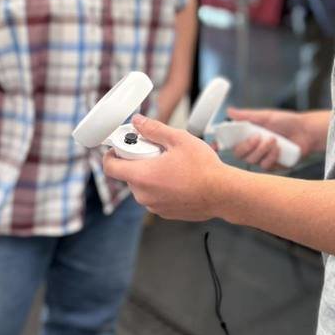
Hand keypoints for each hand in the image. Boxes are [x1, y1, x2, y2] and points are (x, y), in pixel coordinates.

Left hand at [103, 114, 227, 220]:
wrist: (223, 194)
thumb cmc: (203, 167)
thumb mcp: (178, 139)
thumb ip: (154, 129)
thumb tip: (137, 122)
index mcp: (142, 176)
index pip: (110, 167)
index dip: (112, 154)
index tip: (122, 145)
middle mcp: (144, 195)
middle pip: (128, 174)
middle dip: (138, 160)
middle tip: (157, 150)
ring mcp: (154, 206)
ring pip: (142, 186)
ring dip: (150, 174)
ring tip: (172, 165)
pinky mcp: (165, 212)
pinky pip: (155, 196)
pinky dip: (161, 186)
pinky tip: (179, 178)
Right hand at [224, 107, 313, 170]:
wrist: (306, 131)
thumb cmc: (286, 122)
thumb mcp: (266, 116)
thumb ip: (247, 116)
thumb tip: (229, 111)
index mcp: (248, 136)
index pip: (230, 143)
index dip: (220, 145)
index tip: (216, 145)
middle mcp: (253, 148)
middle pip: (239, 154)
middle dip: (248, 146)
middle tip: (258, 136)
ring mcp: (262, 158)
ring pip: (252, 160)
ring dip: (262, 149)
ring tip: (274, 139)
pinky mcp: (273, 166)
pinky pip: (265, 166)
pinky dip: (272, 155)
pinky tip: (279, 148)